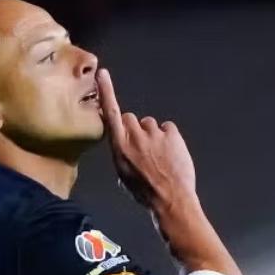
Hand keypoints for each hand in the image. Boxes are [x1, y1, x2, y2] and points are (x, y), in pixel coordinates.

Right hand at [97, 67, 196, 207]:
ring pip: (150, 125)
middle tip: (143, 148)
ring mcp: (154, 134)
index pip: (111, 113)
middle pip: (131, 118)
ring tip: (160, 156)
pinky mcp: (172, 134)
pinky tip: (171, 154)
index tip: (103, 74)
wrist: (171, 200)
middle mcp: (135, 136)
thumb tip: (124, 144)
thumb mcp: (123, 175)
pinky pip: (168, 128)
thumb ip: (121, 153)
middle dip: (136, 129)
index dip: (107, 92)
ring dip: (154, 136)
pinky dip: (169, 138)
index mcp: (119, 147)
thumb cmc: (145, 192)